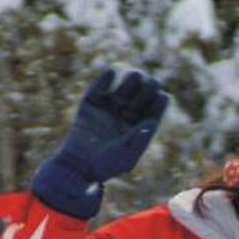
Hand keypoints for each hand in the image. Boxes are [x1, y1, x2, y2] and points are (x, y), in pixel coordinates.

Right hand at [29, 68, 169, 219]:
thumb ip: (139, 139)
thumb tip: (151, 122)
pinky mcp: (91, 103)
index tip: (160, 97)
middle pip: (143, 93)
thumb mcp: (127, 156)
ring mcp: (109, 108)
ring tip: (133, 81)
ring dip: (131, 81)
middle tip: (147, 87)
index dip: (159, 101)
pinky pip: (100, 86)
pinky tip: (112, 73)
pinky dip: (105, 78)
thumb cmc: (105, 166)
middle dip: (147, 88)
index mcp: (140, 127)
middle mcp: (126, 115)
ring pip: (125, 87)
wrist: (77, 166)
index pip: (155, 107)